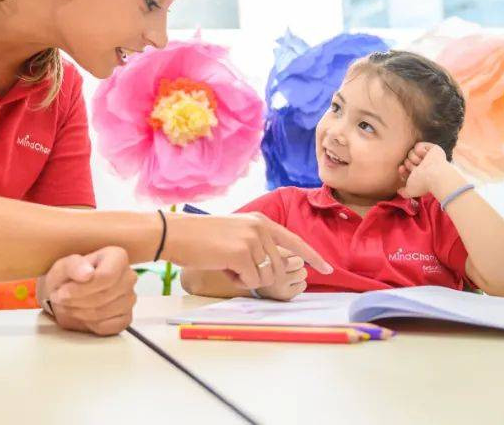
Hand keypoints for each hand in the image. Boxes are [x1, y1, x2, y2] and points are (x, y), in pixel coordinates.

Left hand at [41, 246, 136, 336]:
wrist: (66, 296)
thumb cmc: (67, 278)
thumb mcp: (62, 267)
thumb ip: (73, 266)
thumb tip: (87, 273)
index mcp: (117, 257)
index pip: (106, 276)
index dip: (82, 288)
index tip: (64, 291)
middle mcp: (128, 276)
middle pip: (105, 295)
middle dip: (78, 300)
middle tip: (62, 298)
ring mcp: (130, 298)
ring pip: (104, 312)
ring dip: (80, 312)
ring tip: (70, 305)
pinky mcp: (126, 318)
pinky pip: (107, 327)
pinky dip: (90, 324)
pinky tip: (82, 314)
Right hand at [162, 212, 331, 290]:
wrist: (175, 234)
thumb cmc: (201, 238)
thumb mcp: (235, 233)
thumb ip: (257, 243)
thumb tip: (276, 265)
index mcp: (261, 221)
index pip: (295, 242)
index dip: (313, 257)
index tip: (328, 270)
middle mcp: (261, 228)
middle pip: (279, 267)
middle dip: (262, 276)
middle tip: (235, 267)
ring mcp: (253, 240)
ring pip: (266, 276)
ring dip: (247, 278)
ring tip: (226, 264)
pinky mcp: (242, 253)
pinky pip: (252, 281)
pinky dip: (237, 281)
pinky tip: (222, 267)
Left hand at [397, 142, 464, 198]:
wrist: (435, 175)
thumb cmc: (423, 183)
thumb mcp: (411, 190)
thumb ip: (404, 192)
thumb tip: (398, 191)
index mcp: (420, 175)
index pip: (406, 168)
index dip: (402, 169)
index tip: (401, 169)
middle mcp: (424, 166)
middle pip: (407, 160)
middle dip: (409, 164)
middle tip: (417, 169)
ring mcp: (429, 157)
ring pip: (411, 152)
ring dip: (414, 158)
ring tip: (422, 163)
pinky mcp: (433, 149)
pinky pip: (418, 145)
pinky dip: (420, 150)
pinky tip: (425, 156)